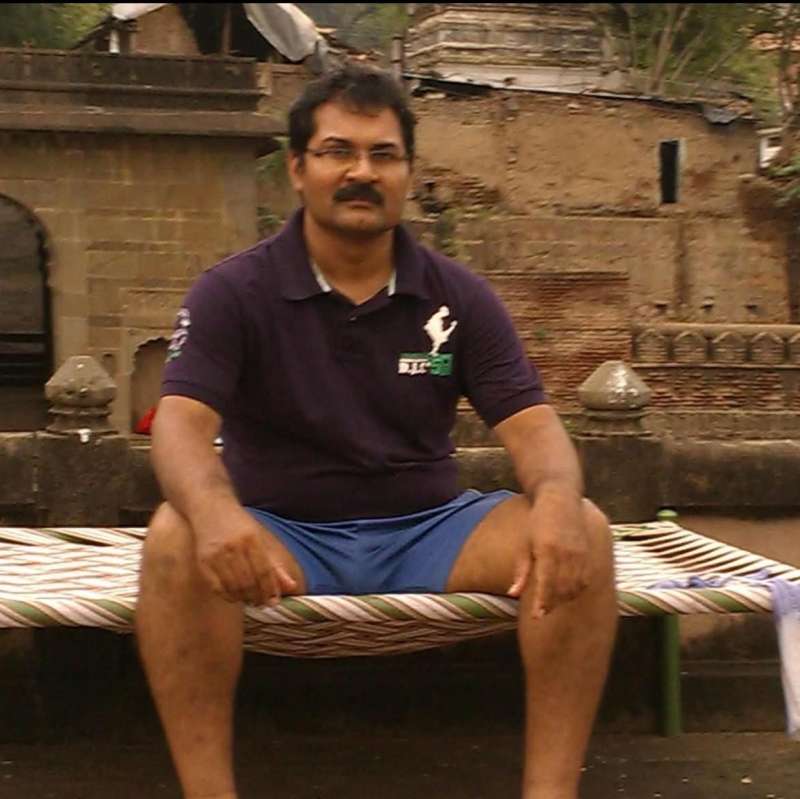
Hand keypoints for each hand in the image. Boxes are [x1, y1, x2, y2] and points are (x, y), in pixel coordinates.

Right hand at [194, 507, 296, 606]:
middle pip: (249, 582)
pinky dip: (228, 596)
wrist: (210, 508)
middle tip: (262, 603)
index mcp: (251, 539)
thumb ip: (275, 565)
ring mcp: (216, 555)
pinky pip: (217, 588)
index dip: (270, 590)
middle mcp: (233, 547)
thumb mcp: (260, 538)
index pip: (264, 571)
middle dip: (258, 597)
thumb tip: (292, 587)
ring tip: (251, 599)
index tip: (274, 601)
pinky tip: (235, 595)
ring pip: (233, 588)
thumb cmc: (238, 524)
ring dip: (244, 598)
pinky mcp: (203, 562)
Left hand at [507, 490, 589, 618]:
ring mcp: (580, 553)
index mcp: (547, 550)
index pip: (546, 584)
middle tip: (542, 611)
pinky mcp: (588, 553)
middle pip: (562, 589)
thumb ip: (521, 571)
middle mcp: (566, 554)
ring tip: (552, 602)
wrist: (561, 498)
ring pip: (575, 587)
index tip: (537, 616)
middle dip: (552, 604)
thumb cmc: (538, 521)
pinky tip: (567, 591)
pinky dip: (576, 589)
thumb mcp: (524, 543)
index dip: (542, 603)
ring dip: (564, 598)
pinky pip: (585, 579)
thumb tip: (513, 594)